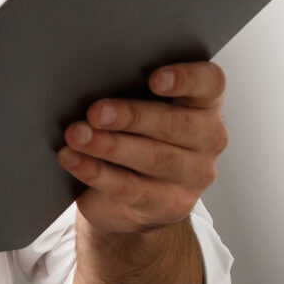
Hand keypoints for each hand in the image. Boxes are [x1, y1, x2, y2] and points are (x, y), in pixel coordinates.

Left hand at [58, 61, 227, 233]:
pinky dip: (97, 172)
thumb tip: (91, 79)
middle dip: (131, 116)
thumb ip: (130, 90)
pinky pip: (131, 188)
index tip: (155, 79)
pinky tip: (73, 160)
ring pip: (154, 158)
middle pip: (175, 123)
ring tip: (77, 135)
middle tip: (95, 112)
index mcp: (204, 103)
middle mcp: (208, 138)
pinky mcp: (170, 205)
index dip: (186, 78)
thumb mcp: (139, 108)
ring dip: (110, 146)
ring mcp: (193, 176)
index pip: (210, 83)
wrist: (133, 199)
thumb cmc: (135, 135)